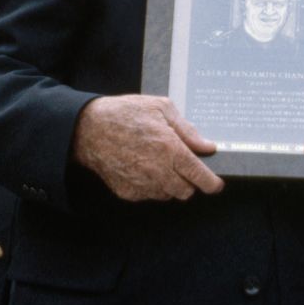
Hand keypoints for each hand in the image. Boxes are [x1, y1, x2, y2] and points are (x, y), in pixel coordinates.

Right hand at [72, 95, 222, 200]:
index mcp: (170, 149)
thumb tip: (207, 146)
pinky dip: (153, 187)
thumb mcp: (161, 108)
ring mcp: (140, 183)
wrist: (87, 128)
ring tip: (162, 165)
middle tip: (185, 168)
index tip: (216, 185)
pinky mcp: (126, 191)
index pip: (199, 176)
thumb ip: (188, 130)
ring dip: (171, 185)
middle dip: (191, 183)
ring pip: (168, 195)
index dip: (212, 184)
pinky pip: (149, 196)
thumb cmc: (125, 113)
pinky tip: (145, 169)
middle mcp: (157, 171)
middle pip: (186, 191)